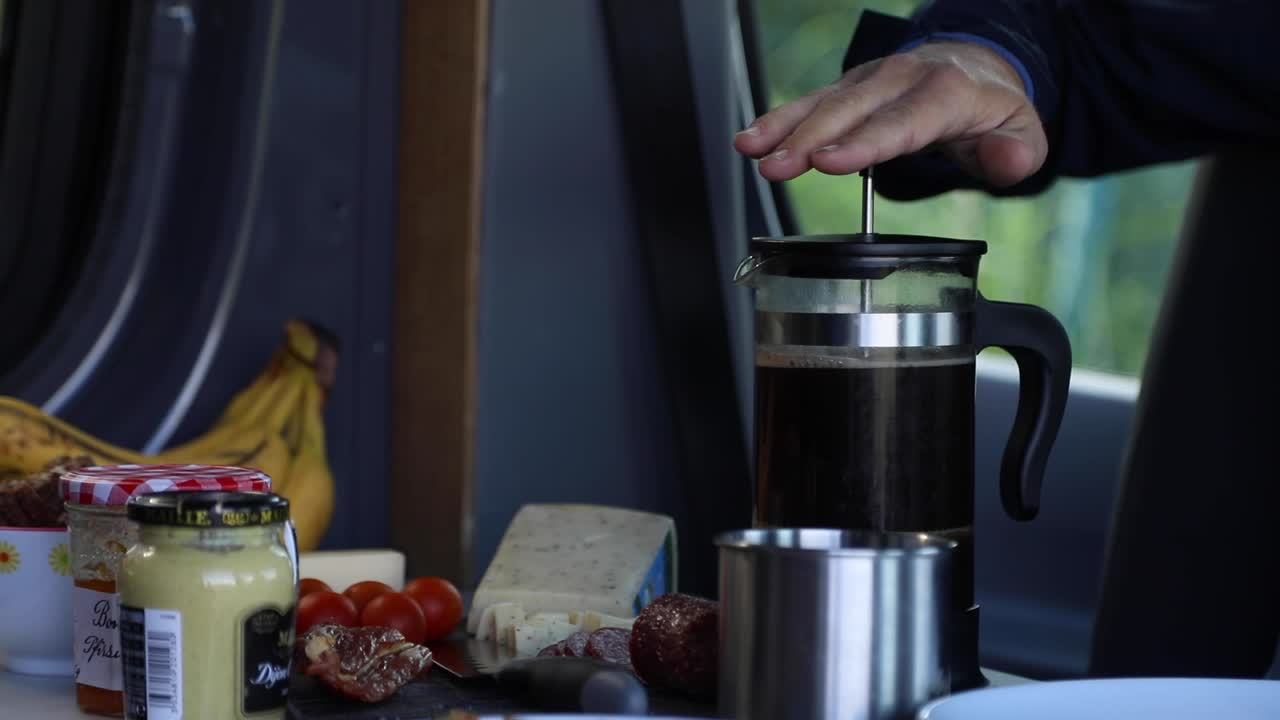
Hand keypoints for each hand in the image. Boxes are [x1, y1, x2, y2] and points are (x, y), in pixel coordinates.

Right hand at [733, 41, 1046, 186]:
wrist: (973, 65)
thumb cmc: (990, 109)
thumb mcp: (1024, 134)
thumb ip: (1016, 153)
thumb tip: (1002, 159)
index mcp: (945, 92)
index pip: (901, 122)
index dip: (863, 143)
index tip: (829, 161)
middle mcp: (901, 78)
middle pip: (850, 111)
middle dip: (808, 139)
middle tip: (777, 166)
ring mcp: (870, 80)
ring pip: (822, 102)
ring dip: (783, 127)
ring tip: (750, 149)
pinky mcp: (848, 88)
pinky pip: (810, 102)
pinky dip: (778, 119)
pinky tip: (750, 139)